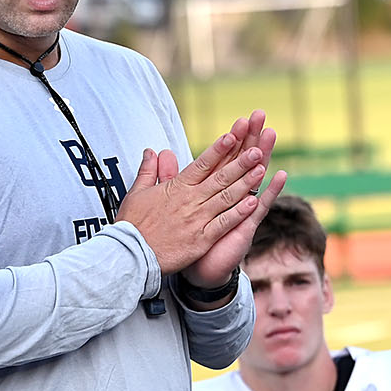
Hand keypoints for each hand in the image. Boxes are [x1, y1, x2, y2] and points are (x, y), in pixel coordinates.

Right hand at [117, 111, 284, 275]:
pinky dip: (239, 213)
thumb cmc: (132, 224)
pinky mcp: (201, 239)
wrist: (130, 255)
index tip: (232, 135)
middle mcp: (190, 201)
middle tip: (256, 148)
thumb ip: (149, 171)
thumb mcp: (137, 193)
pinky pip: (223, 224)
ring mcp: (197, 219)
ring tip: (261, 168)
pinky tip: (254, 202)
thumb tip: (153, 151)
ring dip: (245, 182)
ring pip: (226, 197)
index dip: (218, 149)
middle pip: (219, 177)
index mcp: (177, 188)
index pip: (201, 164)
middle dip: (240, 162)